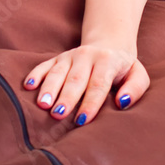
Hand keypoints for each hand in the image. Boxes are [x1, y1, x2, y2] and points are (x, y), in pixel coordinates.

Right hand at [22, 44, 149, 125]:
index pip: (99, 83)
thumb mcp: (137, 75)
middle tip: (58, 115)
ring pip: (58, 72)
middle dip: (67, 97)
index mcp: (108, 61)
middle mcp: (87, 56)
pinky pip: (43, 65)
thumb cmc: (123, 68)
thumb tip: (122, 102)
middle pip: (76, 79)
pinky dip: (35, 75)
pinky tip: (28, 86)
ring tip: (42, 104)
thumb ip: (135, 88)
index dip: (90, 102)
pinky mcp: (57, 58)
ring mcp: (70, 56)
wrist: (109, 44)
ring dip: (49, 88)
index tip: (82, 120)